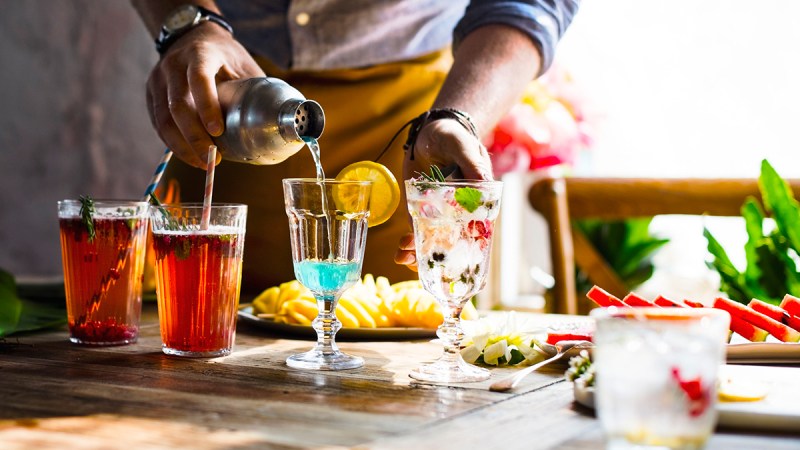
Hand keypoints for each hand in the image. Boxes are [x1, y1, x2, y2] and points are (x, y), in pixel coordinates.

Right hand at [146, 22, 264, 168]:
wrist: (192, 36)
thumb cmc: (225, 56)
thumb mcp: (243, 64)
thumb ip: (254, 89)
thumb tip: (274, 123)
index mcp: (200, 53)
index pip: (198, 79)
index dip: (207, 107)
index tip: (218, 132)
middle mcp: (174, 64)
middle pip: (177, 105)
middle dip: (194, 137)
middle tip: (212, 158)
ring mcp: (158, 79)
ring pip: (163, 118)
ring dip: (182, 146)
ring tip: (201, 163)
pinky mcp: (151, 93)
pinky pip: (158, 123)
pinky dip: (172, 143)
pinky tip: (188, 155)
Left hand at [395, 118, 494, 269]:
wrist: (430, 131)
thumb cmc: (454, 136)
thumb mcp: (464, 147)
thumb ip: (472, 164)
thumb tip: (482, 182)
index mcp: (478, 201)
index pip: (477, 231)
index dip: (467, 249)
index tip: (454, 261)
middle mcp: (459, 211)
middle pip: (453, 241)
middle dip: (438, 256)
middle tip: (420, 261)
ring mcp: (439, 212)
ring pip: (434, 240)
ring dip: (420, 253)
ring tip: (404, 257)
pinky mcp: (421, 209)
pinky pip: (417, 230)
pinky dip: (410, 243)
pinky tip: (400, 251)